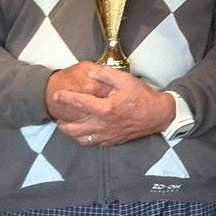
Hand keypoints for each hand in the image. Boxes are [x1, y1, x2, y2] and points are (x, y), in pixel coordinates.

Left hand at [52, 66, 174, 145]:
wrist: (159, 114)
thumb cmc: (143, 97)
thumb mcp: (125, 80)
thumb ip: (105, 74)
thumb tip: (90, 72)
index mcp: (105, 108)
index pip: (78, 103)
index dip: (64, 98)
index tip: (56, 95)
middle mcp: (104, 124)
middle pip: (74, 129)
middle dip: (62, 123)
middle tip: (58, 116)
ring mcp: (108, 134)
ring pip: (82, 139)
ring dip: (71, 133)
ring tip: (67, 126)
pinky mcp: (113, 140)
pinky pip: (94, 143)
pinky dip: (85, 139)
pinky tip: (84, 133)